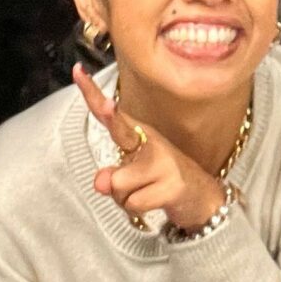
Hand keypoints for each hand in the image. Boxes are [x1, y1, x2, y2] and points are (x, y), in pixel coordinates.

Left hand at [75, 65, 225, 230]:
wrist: (203, 199)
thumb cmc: (161, 181)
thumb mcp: (132, 177)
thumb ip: (111, 176)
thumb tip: (101, 182)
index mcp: (139, 135)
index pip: (111, 114)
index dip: (92, 93)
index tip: (77, 71)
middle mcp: (152, 143)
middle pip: (121, 130)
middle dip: (111, 115)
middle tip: (108, 103)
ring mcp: (164, 163)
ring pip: (117, 185)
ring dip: (124, 199)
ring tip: (145, 193)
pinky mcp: (172, 186)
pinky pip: (132, 204)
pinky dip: (137, 210)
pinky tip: (155, 203)